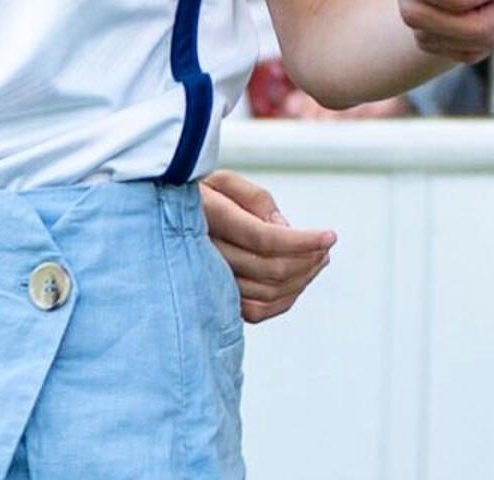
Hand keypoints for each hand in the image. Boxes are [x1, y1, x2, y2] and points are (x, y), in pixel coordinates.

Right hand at [200, 171, 335, 322]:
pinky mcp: (214, 299)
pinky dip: (284, 300)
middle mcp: (206, 254)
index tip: (331, 236)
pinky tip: (300, 281)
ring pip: (267, 294)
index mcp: (209, 217)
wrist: (162, 224)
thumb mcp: (223, 182)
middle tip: (326, 247)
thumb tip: (284, 229)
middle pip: (271, 269)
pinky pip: (255, 312)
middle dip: (308, 259)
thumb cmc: (200, 196)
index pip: (263, 238)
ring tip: (319, 259)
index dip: (302, 241)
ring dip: (302, 279)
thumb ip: (255, 200)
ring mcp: (208, 282)